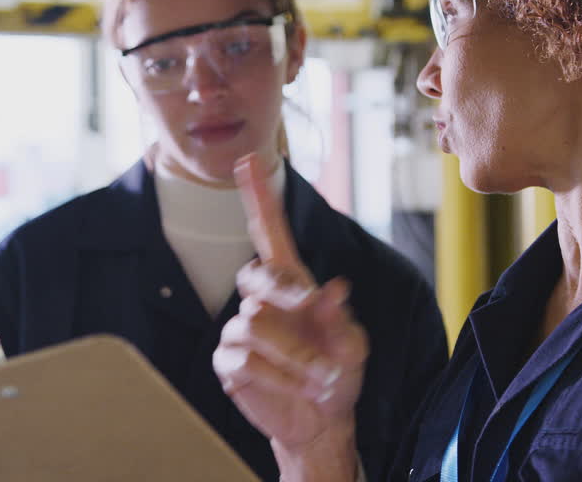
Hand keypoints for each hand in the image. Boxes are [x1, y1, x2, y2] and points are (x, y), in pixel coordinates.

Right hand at [213, 153, 368, 469]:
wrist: (322, 420)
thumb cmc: (337, 373)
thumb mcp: (353, 346)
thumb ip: (342, 320)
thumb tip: (335, 288)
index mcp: (291, 282)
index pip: (269, 232)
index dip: (258, 196)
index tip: (248, 160)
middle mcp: (260, 299)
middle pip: (256, 276)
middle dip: (286, 297)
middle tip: (315, 318)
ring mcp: (239, 329)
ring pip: (256, 324)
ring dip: (297, 355)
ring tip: (322, 379)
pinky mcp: (228, 362)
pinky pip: (246, 360)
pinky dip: (280, 378)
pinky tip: (298, 389)